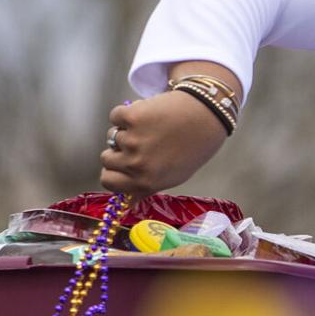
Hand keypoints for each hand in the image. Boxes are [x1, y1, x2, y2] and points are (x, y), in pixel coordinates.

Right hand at [99, 90, 227, 200]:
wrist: (208, 116)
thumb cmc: (195, 147)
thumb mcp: (175, 176)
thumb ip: (146, 188)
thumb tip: (128, 202)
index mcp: (145, 182)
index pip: (108, 182)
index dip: (113, 172)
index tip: (121, 165)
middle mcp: (136, 164)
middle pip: (106, 159)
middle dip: (118, 151)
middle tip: (140, 144)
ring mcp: (131, 140)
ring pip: (112, 136)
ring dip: (126, 131)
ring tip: (152, 128)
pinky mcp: (130, 117)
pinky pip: (116, 116)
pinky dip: (127, 114)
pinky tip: (148, 114)